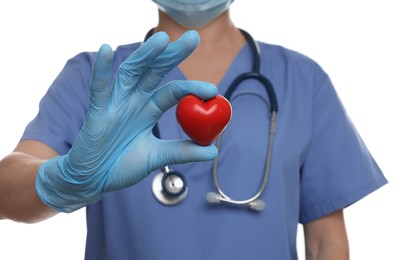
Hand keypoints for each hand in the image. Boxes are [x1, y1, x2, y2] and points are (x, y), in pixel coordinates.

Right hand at [36, 31, 217, 212]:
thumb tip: (213, 152)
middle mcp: (134, 101)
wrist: (94, 179)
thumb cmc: (123, 164)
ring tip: (162, 39)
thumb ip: (182, 151)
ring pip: (130, 73)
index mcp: (149, 109)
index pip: (173, 91)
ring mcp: (115, 104)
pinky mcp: (96, 112)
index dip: (192, 88)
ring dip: (145, 56)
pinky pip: (99, 89)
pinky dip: (101, 70)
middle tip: (193, 37)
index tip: (213, 90)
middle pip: (155, 72)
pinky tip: (106, 49)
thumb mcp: (157, 157)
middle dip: (172, 55)